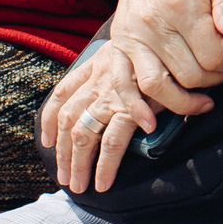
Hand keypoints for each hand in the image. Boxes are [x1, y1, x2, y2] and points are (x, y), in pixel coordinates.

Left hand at [39, 43, 159, 191]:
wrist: (174, 37)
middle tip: (64, 177)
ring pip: (83, 136)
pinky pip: (111, 144)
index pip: (62, 94)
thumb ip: (118, 66)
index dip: (50, 119)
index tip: (47, 139)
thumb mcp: (130, 48)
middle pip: (68, 122)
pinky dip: (105, 165)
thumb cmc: (158, 46)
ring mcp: (111, 97)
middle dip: (62, 153)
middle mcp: (97, 82)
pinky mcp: (129, 110)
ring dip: (78, 164)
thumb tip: (114, 88)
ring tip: (79, 186)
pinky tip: (103, 182)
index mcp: (96, 66)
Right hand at [107, 0, 222, 114]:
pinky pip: (123, 82)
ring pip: (158, 86)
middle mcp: (152, 21)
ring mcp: (132, 32)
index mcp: (181, 3)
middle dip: (217, 77)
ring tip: (204, 100)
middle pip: (191, 73)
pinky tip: (151, 122)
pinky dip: (135, 106)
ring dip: (185, 101)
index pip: (214, 54)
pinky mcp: (120, 38)